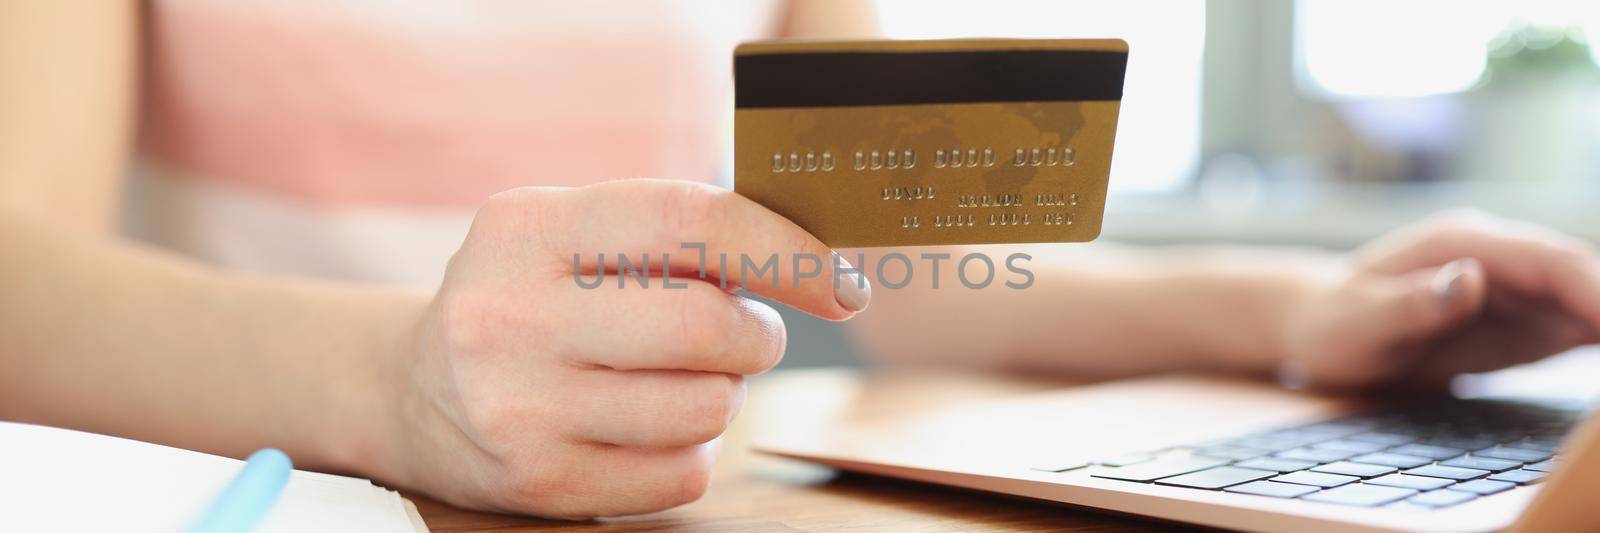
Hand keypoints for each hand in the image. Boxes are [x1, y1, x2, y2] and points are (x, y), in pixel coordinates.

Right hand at [374, 179, 868, 517]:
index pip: (687, 221)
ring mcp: (520, 407)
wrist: (415, 393)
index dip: (783, 249)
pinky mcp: (541, 481)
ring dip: (725, 392)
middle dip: (756, 334)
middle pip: (705, 326)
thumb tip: (814, 257)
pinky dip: (692, 447)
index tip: (840, 280)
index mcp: (528, 227)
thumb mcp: (569, 233)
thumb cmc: (530, 297)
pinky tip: (649, 425)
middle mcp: (510, 315)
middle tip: (748, 335)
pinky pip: (684, 471)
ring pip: (707, 406)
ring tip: (679, 377)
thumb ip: (671, 232)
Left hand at [1281, 210, 1599, 389]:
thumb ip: (1412, 301)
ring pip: (1591, 300)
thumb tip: (1470, 278)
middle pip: (1585, 277)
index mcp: (1464, 244)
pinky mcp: (1525, 321)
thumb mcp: (1359, 320)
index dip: (1597, 290)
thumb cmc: (1334, 323)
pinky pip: (1582, 327)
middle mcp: (1500, 258)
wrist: (1322, 329)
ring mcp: (1518, 288)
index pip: (1550, 261)